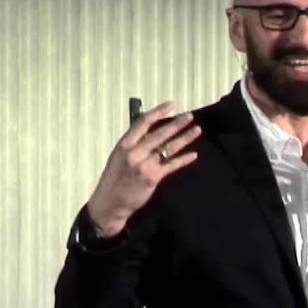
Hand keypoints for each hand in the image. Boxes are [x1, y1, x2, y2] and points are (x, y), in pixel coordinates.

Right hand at [86, 102, 200, 235]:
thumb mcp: (118, 156)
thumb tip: (150, 130)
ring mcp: (144, 165)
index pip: (143, 123)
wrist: (110, 202)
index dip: (158, 112)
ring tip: (196, 130)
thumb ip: (133, 144)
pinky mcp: (152, 177)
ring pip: (168, 148)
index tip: (171, 105)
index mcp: (124, 144)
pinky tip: (193, 155)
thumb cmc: (114, 179)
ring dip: (184, 138)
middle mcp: (135, 152)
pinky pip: (171, 165)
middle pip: (159, 134)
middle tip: (190, 116)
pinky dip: (183, 160)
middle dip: (176, 124)